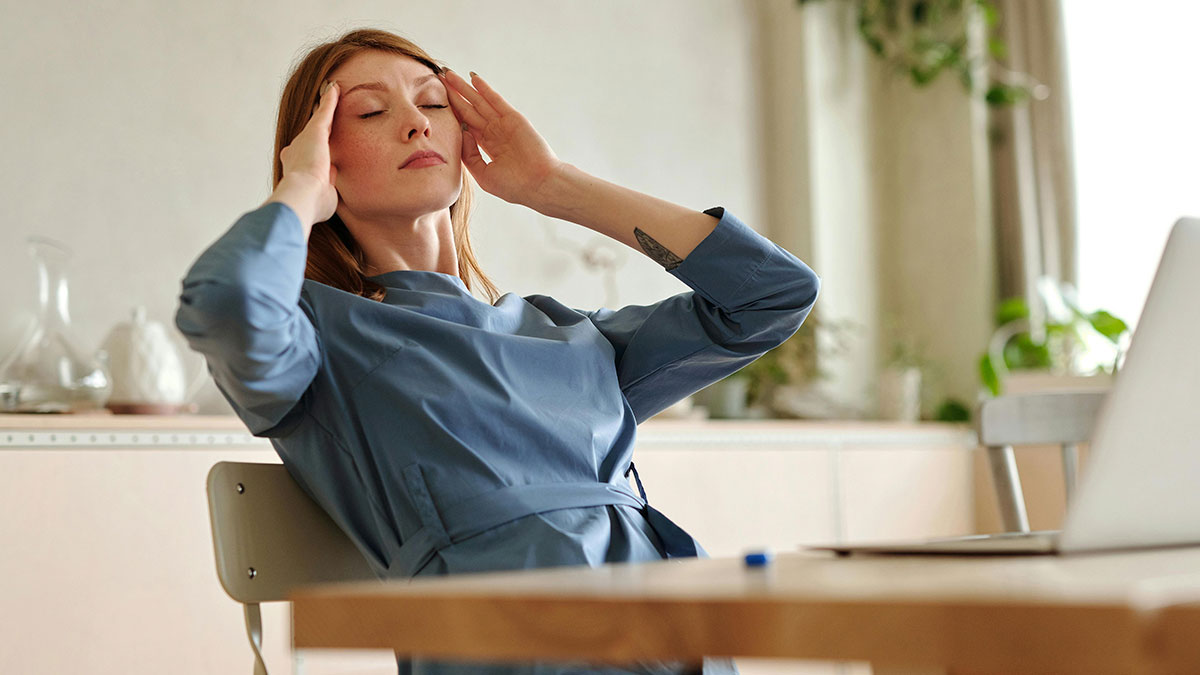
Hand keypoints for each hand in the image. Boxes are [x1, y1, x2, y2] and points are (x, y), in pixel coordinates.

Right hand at [272, 81, 339, 224]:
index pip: (306, 161)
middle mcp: (297, 151)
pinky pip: (325, 111)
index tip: (315, 159)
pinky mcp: (315, 131)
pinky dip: (329, 100)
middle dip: (316, 130)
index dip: (310, 160)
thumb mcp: (323, 199)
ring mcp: (305, 140)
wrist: (303, 196)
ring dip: (323, 108)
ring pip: (317, 121)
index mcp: (296, 170)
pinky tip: (334, 88)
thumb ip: (328, 191)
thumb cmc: (313, 204)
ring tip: (330, 94)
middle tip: (320, 119)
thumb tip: (330, 189)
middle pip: (310, 139)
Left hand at [440, 69, 563, 208]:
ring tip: (448, 74)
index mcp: (487, 146)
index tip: (435, 101)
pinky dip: (484, 89)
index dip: (451, 112)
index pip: (465, 124)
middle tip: (438, 79)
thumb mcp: (483, 174)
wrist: (538, 185)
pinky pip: (496, 100)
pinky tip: (473, 78)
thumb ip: (469, 155)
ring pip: (479, 101)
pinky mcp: (513, 118)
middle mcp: (494, 132)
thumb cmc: (514, 186)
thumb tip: (461, 131)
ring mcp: (503, 124)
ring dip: (464, 88)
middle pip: (469, 109)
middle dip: (454, 95)